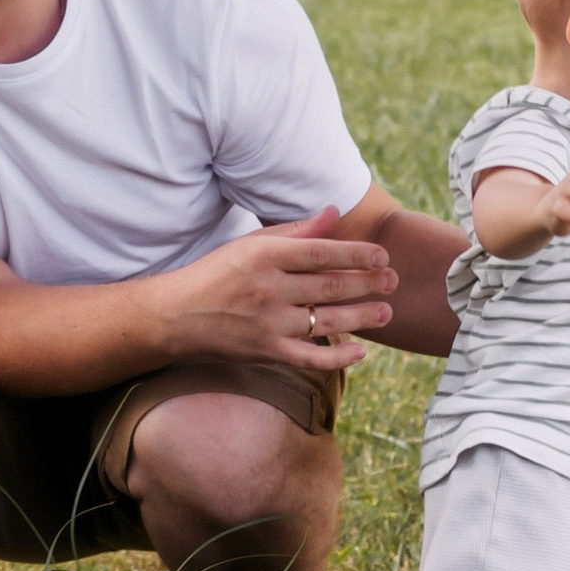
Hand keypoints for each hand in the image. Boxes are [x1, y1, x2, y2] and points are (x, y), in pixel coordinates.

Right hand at [165, 215, 396, 371]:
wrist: (176, 316)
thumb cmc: (216, 273)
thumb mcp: (251, 244)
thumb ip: (295, 231)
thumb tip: (334, 213)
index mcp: (266, 256)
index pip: (322, 253)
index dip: (356, 254)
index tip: (381, 256)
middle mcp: (269, 289)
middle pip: (330, 286)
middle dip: (367, 283)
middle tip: (393, 280)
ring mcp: (268, 323)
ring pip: (327, 320)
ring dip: (362, 317)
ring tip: (386, 311)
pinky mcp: (266, 352)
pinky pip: (311, 358)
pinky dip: (338, 356)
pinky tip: (360, 351)